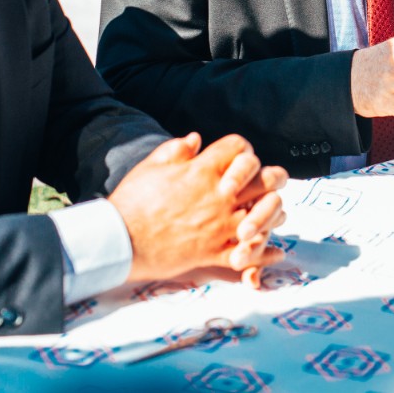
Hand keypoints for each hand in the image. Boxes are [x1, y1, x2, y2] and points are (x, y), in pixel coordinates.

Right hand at [108, 133, 287, 285]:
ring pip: (265, 216)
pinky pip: (248, 255)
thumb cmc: (131, 200)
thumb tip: (197, 138)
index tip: (236, 157)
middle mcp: (218, 195)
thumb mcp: (152, 166)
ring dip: (272, 214)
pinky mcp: (213, 252)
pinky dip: (263, 256)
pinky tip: (274, 253)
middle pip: (265, 178)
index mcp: (202, 170)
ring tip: (273, 214)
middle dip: (271, 177)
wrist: (119, 240)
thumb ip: (177, 149)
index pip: (238, 146)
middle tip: (268, 181)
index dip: (241, 149)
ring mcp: (219, 225)